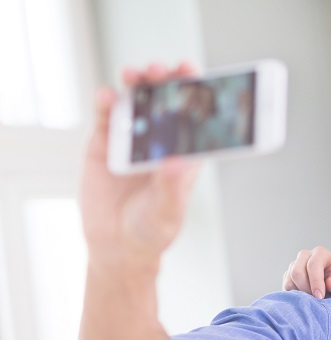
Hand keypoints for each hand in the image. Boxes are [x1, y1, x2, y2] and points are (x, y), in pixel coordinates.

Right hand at [80, 63, 200, 267]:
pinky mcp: (105, 143)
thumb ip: (171, 188)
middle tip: (162, 71)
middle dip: (165, 80)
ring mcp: (132, 139)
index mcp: (185, 153)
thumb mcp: (167, 212)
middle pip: (166, 100)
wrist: (116, 246)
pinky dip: (107, 102)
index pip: (194, 116)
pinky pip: (106, 116)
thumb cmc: (152, 230)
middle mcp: (161, 141)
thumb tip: (177, 161)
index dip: (195, 91)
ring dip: (138, 83)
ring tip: (136, 76)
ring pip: (137, 101)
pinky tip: (108, 95)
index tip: (193, 73)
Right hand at [281, 245, 330, 297]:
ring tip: (314, 301)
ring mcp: (294, 265)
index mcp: (321, 254)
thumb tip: (330, 284)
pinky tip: (307, 299)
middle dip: (306, 289)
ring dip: (301, 294)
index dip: (315, 282)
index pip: (313, 265)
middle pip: (297, 271)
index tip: (320, 297)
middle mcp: (305, 255)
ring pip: (290, 280)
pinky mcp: (288, 276)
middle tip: (316, 301)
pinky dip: (295, 296)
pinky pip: (286, 287)